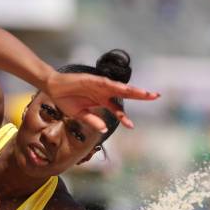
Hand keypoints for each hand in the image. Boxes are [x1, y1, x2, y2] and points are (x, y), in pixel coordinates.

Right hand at [43, 71, 159, 132]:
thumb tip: (104, 129)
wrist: (53, 88)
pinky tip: (124, 89)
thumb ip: (92, 121)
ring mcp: (99, 85)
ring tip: (145, 93)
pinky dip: (114, 86)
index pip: (117, 109)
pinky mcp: (92, 80)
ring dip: (133, 90)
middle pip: (126, 94)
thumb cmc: (66, 100)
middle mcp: (104, 92)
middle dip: (141, 95)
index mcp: (102, 101)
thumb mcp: (80, 114)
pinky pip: (106, 83)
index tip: (132, 126)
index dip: (124, 117)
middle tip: (156, 96)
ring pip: (120, 88)